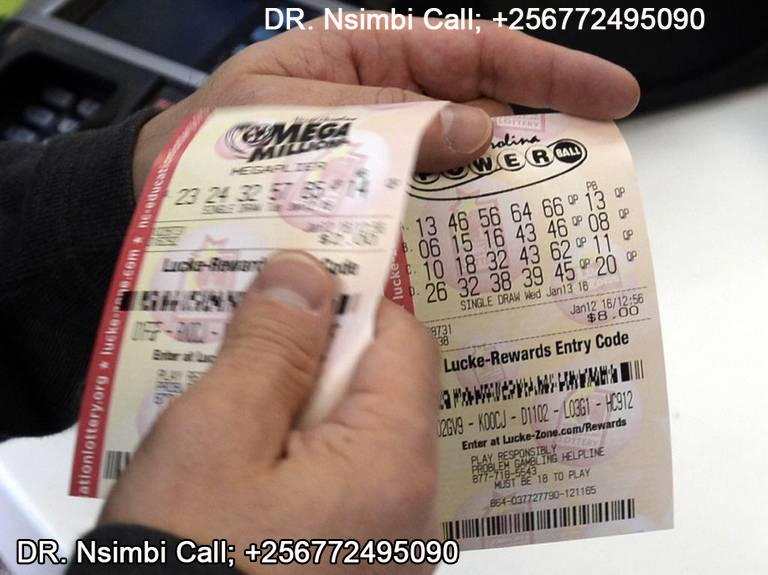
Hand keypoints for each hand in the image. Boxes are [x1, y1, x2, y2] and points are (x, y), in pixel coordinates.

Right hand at [100, 252, 440, 572]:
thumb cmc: (185, 563)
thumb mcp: (216, 437)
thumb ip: (269, 348)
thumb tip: (306, 273)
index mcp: (394, 465)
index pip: (403, 343)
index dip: (351, 303)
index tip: (296, 286)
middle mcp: (412, 509)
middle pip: (381, 389)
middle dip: (315, 358)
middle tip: (246, 344)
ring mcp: (390, 545)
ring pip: (357, 435)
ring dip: (300, 406)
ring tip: (236, 401)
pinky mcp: (360, 564)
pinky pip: (345, 482)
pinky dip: (302, 456)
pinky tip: (248, 460)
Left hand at [132, 14, 639, 192]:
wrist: (162, 196)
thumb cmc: (212, 141)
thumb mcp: (294, 114)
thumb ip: (383, 121)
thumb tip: (475, 129)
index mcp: (366, 54)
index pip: (474, 50)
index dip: (547, 71)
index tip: (610, 95)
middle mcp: (383, 104)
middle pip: (481, 107)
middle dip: (540, 132)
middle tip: (594, 165)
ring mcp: (380, 158)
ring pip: (459, 164)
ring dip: (503, 188)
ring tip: (553, 216)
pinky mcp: (369, 206)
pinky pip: (426, 208)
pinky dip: (455, 228)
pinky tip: (480, 252)